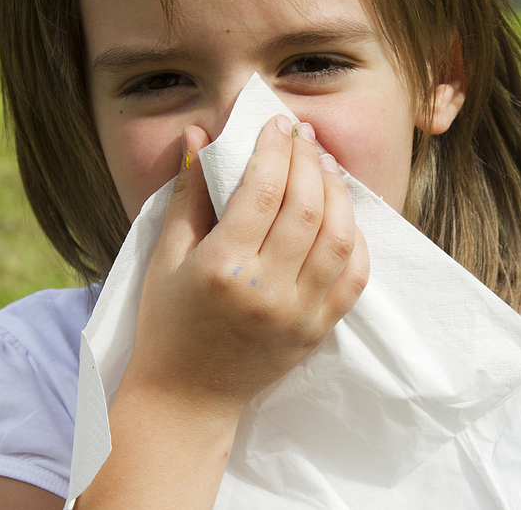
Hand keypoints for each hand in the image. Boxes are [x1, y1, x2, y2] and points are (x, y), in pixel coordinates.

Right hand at [120, 115, 368, 420]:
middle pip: (306, 206)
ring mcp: (299, 313)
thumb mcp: (165, 256)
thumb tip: (199, 135)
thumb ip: (188, 193)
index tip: (277, 123)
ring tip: (326, 165)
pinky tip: (341, 213)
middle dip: (309, 160)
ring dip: (338, 191)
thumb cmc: (167, 324)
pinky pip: (354, 275)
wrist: (187, 398)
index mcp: (222, 268)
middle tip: (304, 135)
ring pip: (338, 236)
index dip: (274, 148)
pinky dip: (355, 237)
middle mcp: (266, 290)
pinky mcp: (319, 329)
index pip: (263, 190)